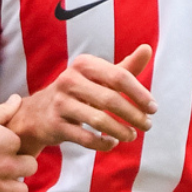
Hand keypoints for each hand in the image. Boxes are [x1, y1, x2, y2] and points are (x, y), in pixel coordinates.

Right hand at [0, 96, 37, 191]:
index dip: (12, 147)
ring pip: (21, 191)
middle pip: (29, 168)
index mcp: (7, 141)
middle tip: (3, 165)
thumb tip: (17, 100)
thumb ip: (1, 111)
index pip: (24, 145)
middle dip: (19, 166)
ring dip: (12, 187)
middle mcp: (7, 165)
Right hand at [8, 45, 155, 153]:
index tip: (154, 108)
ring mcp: (61, 103)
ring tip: (133, 136)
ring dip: (121, 130)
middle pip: (110, 99)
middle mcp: (70, 80)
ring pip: (98, 120)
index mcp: (84, 64)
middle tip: (148, 125)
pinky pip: (85, 138)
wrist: (38, 112)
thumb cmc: (78, 92)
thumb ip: (125, 67)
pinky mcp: (55, 125)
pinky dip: (102, 143)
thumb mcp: (99, 77)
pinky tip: (112, 143)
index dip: (140, 93)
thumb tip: (148, 48)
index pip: (119, 77)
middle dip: (133, 115)